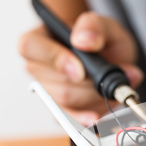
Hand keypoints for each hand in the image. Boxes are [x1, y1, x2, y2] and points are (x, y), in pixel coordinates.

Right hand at [19, 12, 142, 124]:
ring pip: (68, 102)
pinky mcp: (61, 110)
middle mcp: (38, 67)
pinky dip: (89, 116)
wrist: (111, 58)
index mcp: (39, 39)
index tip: (81, 70)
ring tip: (114, 85)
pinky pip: (71, 120)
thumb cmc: (101, 40)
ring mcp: (48, 91)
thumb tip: (84, 40)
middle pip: (56, 83)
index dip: (55, 60)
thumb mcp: (105, 25)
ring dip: (96, 97)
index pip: (30, 48)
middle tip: (113, 74)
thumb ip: (94, 26)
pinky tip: (99, 114)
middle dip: (90, 83)